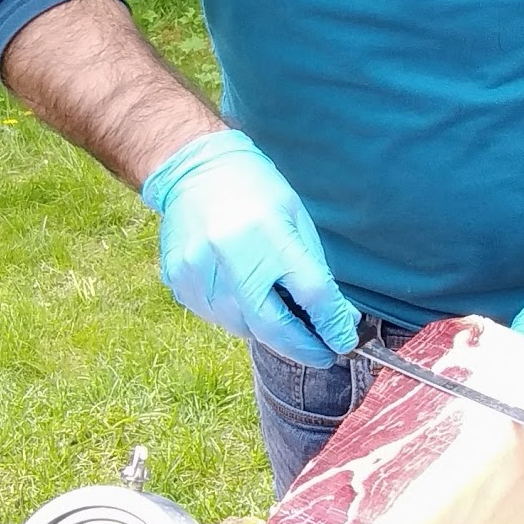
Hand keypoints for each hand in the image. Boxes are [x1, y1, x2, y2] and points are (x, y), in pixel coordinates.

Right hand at [140, 129, 359, 364]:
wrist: (195, 169)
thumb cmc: (254, 190)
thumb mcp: (296, 218)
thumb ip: (314, 268)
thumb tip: (336, 316)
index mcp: (268, 234)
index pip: (311, 293)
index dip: (333, 324)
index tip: (344, 340)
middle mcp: (230, 256)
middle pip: (273, 327)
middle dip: (303, 348)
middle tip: (323, 355)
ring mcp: (198, 272)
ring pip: (242, 328)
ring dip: (269, 332)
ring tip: (285, 321)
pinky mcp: (179, 281)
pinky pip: (216, 317)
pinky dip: (239, 318)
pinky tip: (247, 299)